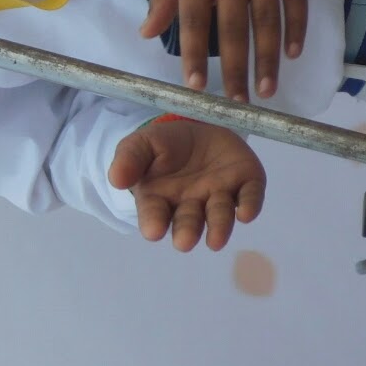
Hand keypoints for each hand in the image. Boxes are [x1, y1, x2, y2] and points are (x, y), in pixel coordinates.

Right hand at [108, 117, 265, 250]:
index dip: (154, 222)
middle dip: (187, 231)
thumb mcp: (141, 144)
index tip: (153, 231)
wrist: (198, 124)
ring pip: (220, 214)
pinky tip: (246, 213)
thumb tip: (115, 179)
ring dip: (219, 227)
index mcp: (161, 198)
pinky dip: (250, 205)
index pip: (155, 213)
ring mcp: (220, 194)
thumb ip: (129, 159)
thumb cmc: (165, 143)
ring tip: (215, 240)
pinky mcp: (247, 182)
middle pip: (189, 220)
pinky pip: (250, 196)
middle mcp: (191, 203)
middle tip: (184, 241)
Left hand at [138, 0, 306, 101]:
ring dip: (267, 58)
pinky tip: (293, 52)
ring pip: (266, 21)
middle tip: (238, 102)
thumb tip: (146, 32)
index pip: (191, 22)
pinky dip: (295, 26)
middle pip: (232, 30)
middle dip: (234, 70)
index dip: (192, 57)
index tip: (195, 89)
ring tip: (266, 89)